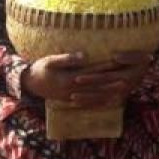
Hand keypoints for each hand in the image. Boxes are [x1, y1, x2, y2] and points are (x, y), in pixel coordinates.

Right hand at [21, 52, 137, 107]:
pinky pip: (88, 103)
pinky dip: (100, 102)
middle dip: (113, 81)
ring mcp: (72, 97)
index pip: (93, 71)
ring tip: (124, 88)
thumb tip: (84, 56)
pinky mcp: (71, 101)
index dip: (107, 66)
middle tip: (129, 77)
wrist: (29, 84)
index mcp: (69, 78)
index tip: (119, 62)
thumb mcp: (50, 61)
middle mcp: (73, 90)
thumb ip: (67, 59)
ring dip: (110, 92)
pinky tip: (111, 100)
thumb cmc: (40, 68)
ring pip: (95, 95)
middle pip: (97, 85)